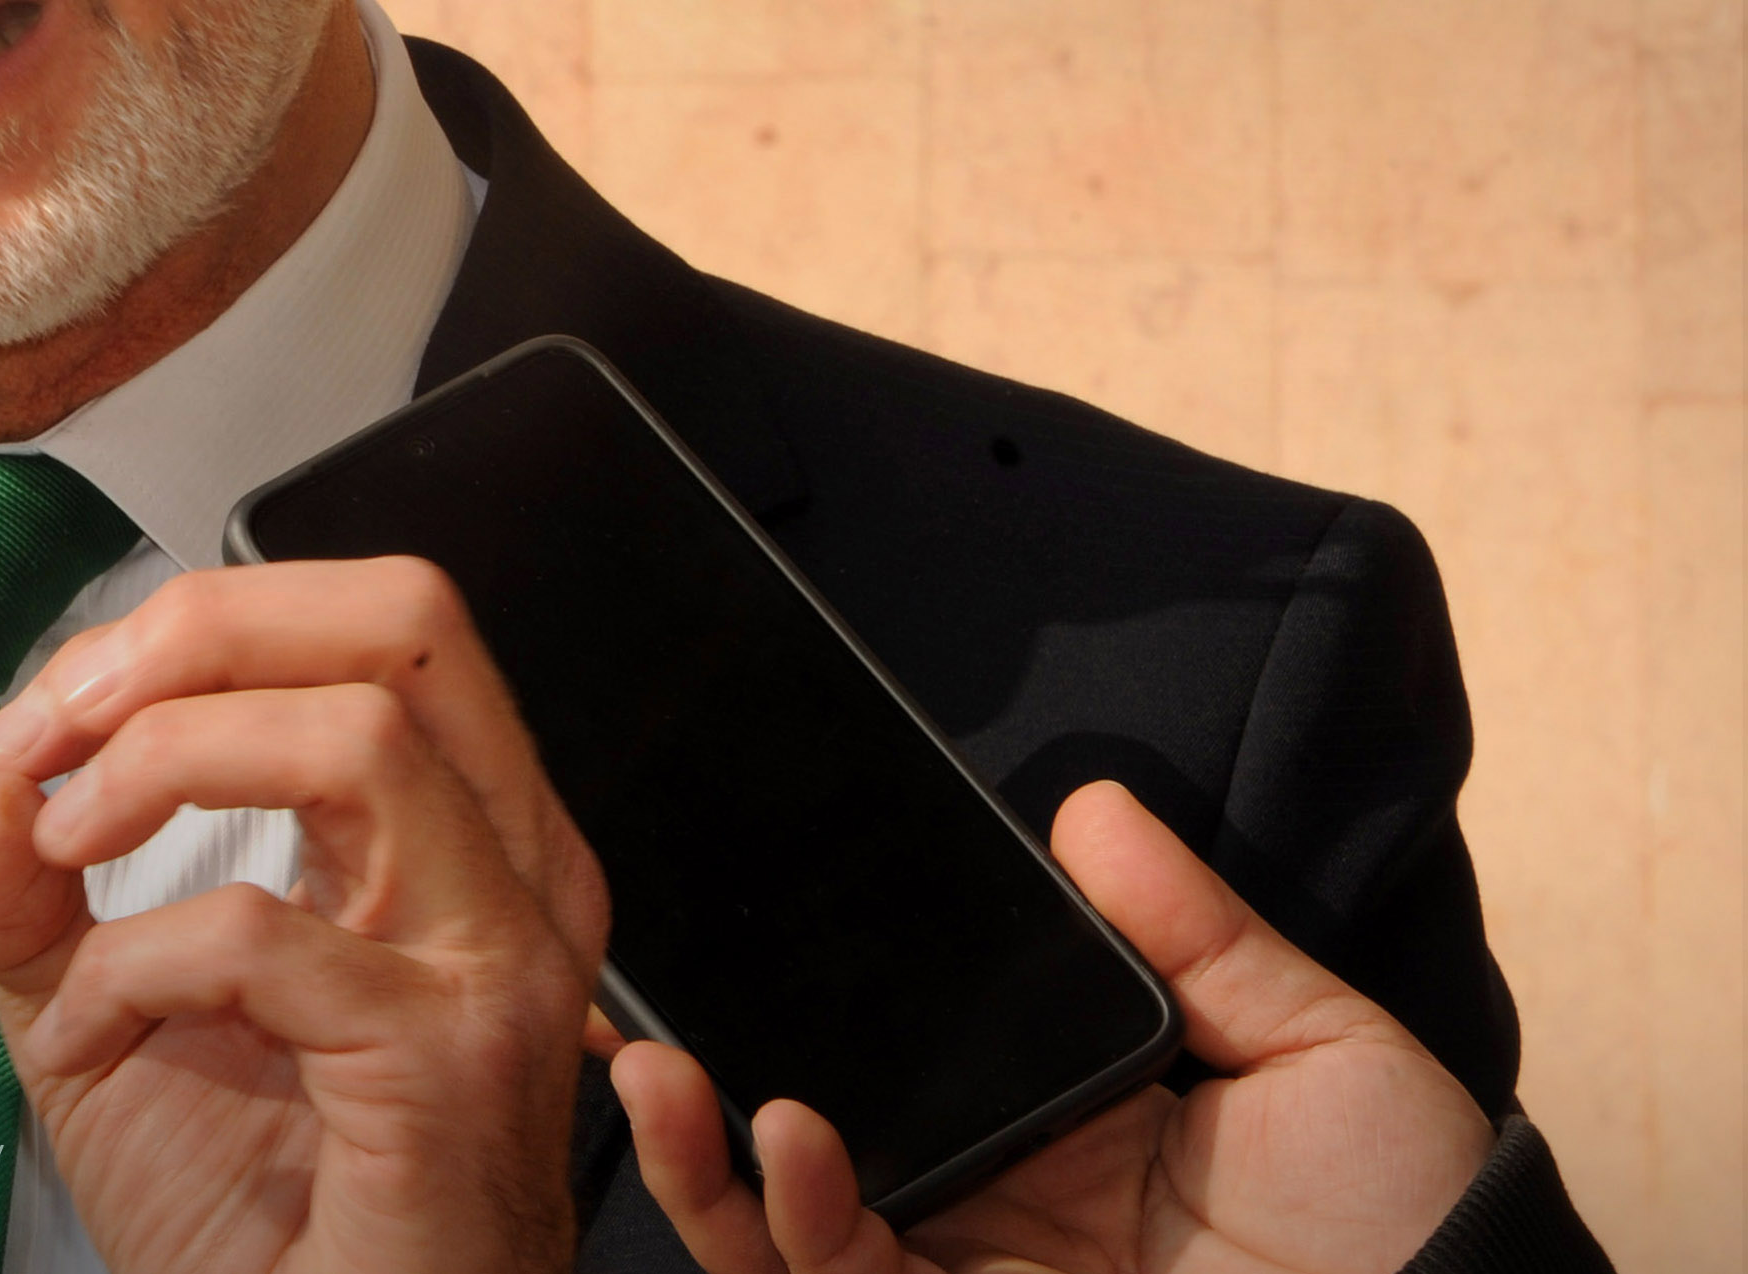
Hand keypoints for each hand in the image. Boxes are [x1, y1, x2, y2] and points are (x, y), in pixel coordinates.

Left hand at [0, 557, 608, 1273]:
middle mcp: (506, 872)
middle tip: (57, 727)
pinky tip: (83, 1034)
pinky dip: (135, 963)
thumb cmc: (252, 1229)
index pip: (362, 624)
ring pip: (358, 733)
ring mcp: (499, 960)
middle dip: (197, 633)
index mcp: (447, 836)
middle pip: (403, 617)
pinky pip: (269, 934)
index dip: (187, 627)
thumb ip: (33, 895)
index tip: (45, 719)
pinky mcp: (454, 1057)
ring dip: (164, 760)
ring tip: (62, 846)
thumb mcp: (99, 1016)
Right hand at [610, 779, 1496, 1273]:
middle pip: (804, 1127)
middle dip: (697, 1065)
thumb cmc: (1415, 1234)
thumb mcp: (1318, 1053)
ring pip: (780, 1223)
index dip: (798, 981)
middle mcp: (985, 1203)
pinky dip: (783, 1216)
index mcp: (1054, 1121)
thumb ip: (1196, 935)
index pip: (894, 1035)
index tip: (718, 898)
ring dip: (701, 1151)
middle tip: (624, 983)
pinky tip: (777, 1141)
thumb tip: (1087, 807)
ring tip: (659, 1066)